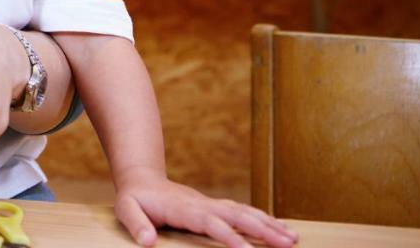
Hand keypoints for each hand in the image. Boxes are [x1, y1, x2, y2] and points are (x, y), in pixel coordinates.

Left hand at [115, 168, 297, 247]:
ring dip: (269, 224)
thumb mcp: (126, 209)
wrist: (142, 178)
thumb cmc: (134, 198)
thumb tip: (147, 242)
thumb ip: (136, 225)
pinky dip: (263, 219)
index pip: (210, 223)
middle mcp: (202, 204)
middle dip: (262, 230)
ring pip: (244, 212)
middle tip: (287, 243)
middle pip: (236, 215)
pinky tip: (280, 228)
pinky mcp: (215, 207)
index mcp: (183, 209)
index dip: (229, 236)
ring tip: (292, 238)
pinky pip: (243, 212)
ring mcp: (211, 204)